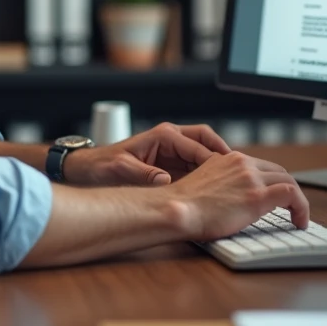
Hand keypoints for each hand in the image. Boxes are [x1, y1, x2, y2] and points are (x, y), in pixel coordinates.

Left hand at [62, 123, 231, 186]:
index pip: (197, 143)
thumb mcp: (121, 169)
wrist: (88, 170)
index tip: (226, 173)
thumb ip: (143, 174)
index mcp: (163, 135)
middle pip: (207, 142)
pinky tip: (216, 190)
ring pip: (204, 155)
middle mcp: (171, 140)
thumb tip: (165, 181)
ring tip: (232, 183)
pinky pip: (196, 168)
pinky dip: (208, 176)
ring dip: (218, 167)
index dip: (214, 159)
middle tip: (238, 173)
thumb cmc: (102, 166)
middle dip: (223, 155)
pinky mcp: (172, 166)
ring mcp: (173, 153)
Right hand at [163, 151, 309, 240]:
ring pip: (289, 181)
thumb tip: (232, 197)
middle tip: (292, 208)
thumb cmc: (184, 205)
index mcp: (229, 159)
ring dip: (298, 200)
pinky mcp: (258, 196)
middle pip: (279, 171)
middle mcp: (242, 163)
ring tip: (298, 217)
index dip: (273, 182)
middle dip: (288, 189)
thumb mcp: (204, 183)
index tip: (277, 197)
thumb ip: (221, 182)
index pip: (261, 166)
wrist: (177, 209)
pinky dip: (302, 207)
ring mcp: (251, 178)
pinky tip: (300, 221)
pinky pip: (292, 195)